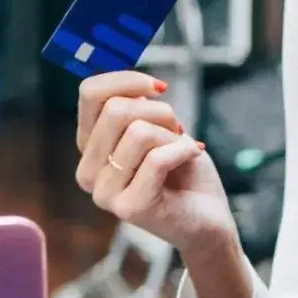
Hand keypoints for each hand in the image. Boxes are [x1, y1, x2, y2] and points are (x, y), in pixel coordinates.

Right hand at [73, 70, 239, 258]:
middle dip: (160, 112)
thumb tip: (133, 85)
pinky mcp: (129, 208)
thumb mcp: (159, 127)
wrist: (208, 217)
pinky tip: (193, 156)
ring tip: (183, 150)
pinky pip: (157, 159)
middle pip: (115, 110)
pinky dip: (184, 150)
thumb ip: (138, 107)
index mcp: (89, 147)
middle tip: (177, 130)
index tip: (159, 88)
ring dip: (173, 136)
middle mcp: (88, 171)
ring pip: (138, 133)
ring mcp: (105, 193)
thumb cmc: (183, 170)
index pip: (90, 94)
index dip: (127, 80)